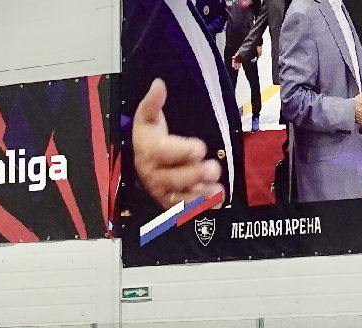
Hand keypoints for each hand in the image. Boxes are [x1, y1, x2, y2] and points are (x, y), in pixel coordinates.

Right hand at [132, 80, 222, 208]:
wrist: (144, 162)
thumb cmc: (150, 138)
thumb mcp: (148, 119)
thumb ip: (153, 103)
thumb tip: (158, 84)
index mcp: (148, 152)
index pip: (162, 153)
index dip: (181, 151)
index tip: (201, 147)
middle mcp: (154, 175)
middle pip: (173, 179)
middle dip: (194, 174)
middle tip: (214, 168)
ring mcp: (164, 192)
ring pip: (180, 198)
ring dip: (200, 195)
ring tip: (217, 188)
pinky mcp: (173, 203)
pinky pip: (187, 209)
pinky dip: (203, 206)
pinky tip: (217, 199)